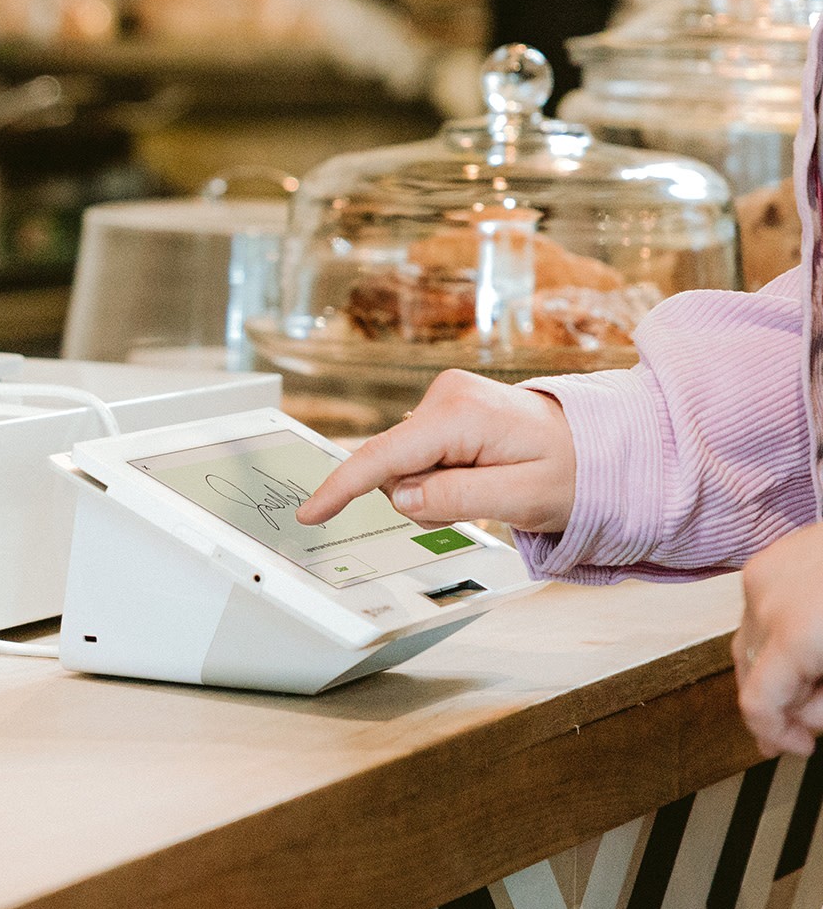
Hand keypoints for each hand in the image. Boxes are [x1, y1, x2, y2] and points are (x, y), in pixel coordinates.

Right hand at [296, 370, 575, 533]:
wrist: (599, 445)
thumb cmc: (574, 470)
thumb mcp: (523, 498)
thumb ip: (457, 498)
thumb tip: (401, 497)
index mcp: (460, 413)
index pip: (385, 456)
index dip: (343, 487)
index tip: (310, 512)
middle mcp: (444, 396)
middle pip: (394, 468)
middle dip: (423, 499)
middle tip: (483, 504)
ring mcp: (444, 400)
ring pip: (404, 467)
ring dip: (435, 491)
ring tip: (489, 488)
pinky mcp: (445, 410)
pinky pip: (419, 458)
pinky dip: (441, 478)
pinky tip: (479, 475)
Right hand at [734, 524, 822, 757]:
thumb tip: (799, 718)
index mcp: (792, 635)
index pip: (754, 702)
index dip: (772, 733)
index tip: (798, 745)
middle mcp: (764, 602)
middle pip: (745, 671)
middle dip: (774, 702)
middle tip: (800, 727)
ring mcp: (761, 575)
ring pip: (747, 639)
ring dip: (772, 666)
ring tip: (807, 678)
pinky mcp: (766, 559)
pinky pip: (757, 609)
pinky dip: (774, 632)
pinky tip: (805, 639)